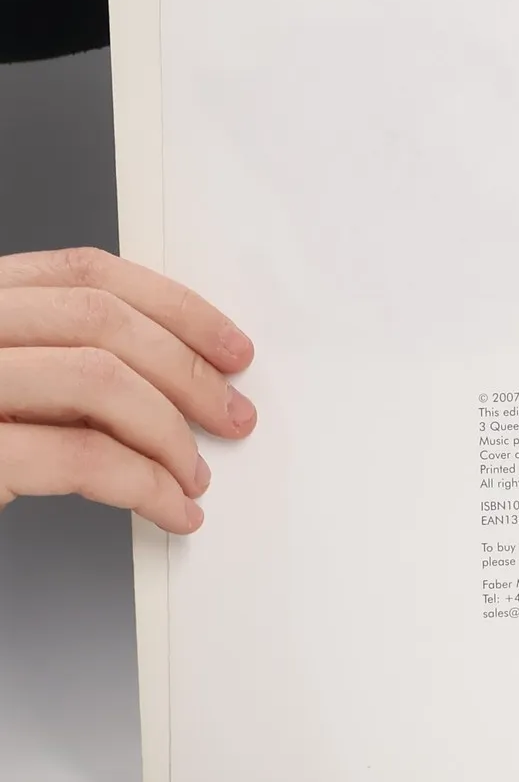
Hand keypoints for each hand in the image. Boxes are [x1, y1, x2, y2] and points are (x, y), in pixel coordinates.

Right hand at [0, 248, 255, 534]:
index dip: (175, 307)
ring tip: (192, 475)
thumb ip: (57, 364)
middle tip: (231, 415)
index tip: (229, 347)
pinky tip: (168, 508)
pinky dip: (145, 485)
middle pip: (103, 321)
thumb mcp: (0, 387)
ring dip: (170, 433)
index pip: (87, 273)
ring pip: (100, 380)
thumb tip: (171, 374)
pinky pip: (81, 456)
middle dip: (189, 372)